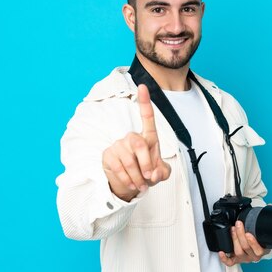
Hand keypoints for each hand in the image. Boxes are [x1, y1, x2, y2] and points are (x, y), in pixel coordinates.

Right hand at [102, 84, 170, 200]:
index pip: (147, 118)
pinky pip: (118, 168)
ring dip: (138, 177)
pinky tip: (131, 184)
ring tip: (141, 185)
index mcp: (147, 138)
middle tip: (149, 177)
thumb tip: (154, 172)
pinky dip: (127, 180)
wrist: (129, 185)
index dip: (145, 102)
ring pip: (129, 161)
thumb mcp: (160, 173)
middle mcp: (132, 138)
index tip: (143, 86)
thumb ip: (163, 172)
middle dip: (146, 164)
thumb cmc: (147, 173)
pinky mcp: (108, 155)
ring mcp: (118, 145)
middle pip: (139, 144)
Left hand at [218, 220, 270, 265]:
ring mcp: (243, 258)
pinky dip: (224, 258)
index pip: (258, 250)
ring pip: (238, 252)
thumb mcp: (261, 234)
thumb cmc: (258, 240)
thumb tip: (259, 213)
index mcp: (261, 251)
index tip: (248, 233)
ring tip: (233, 230)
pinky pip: (230, 262)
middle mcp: (252, 256)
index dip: (253, 242)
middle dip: (241, 235)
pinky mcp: (236, 260)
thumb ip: (258, 228)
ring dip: (234, 239)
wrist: (254, 248)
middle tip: (238, 224)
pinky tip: (222, 252)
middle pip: (246, 248)